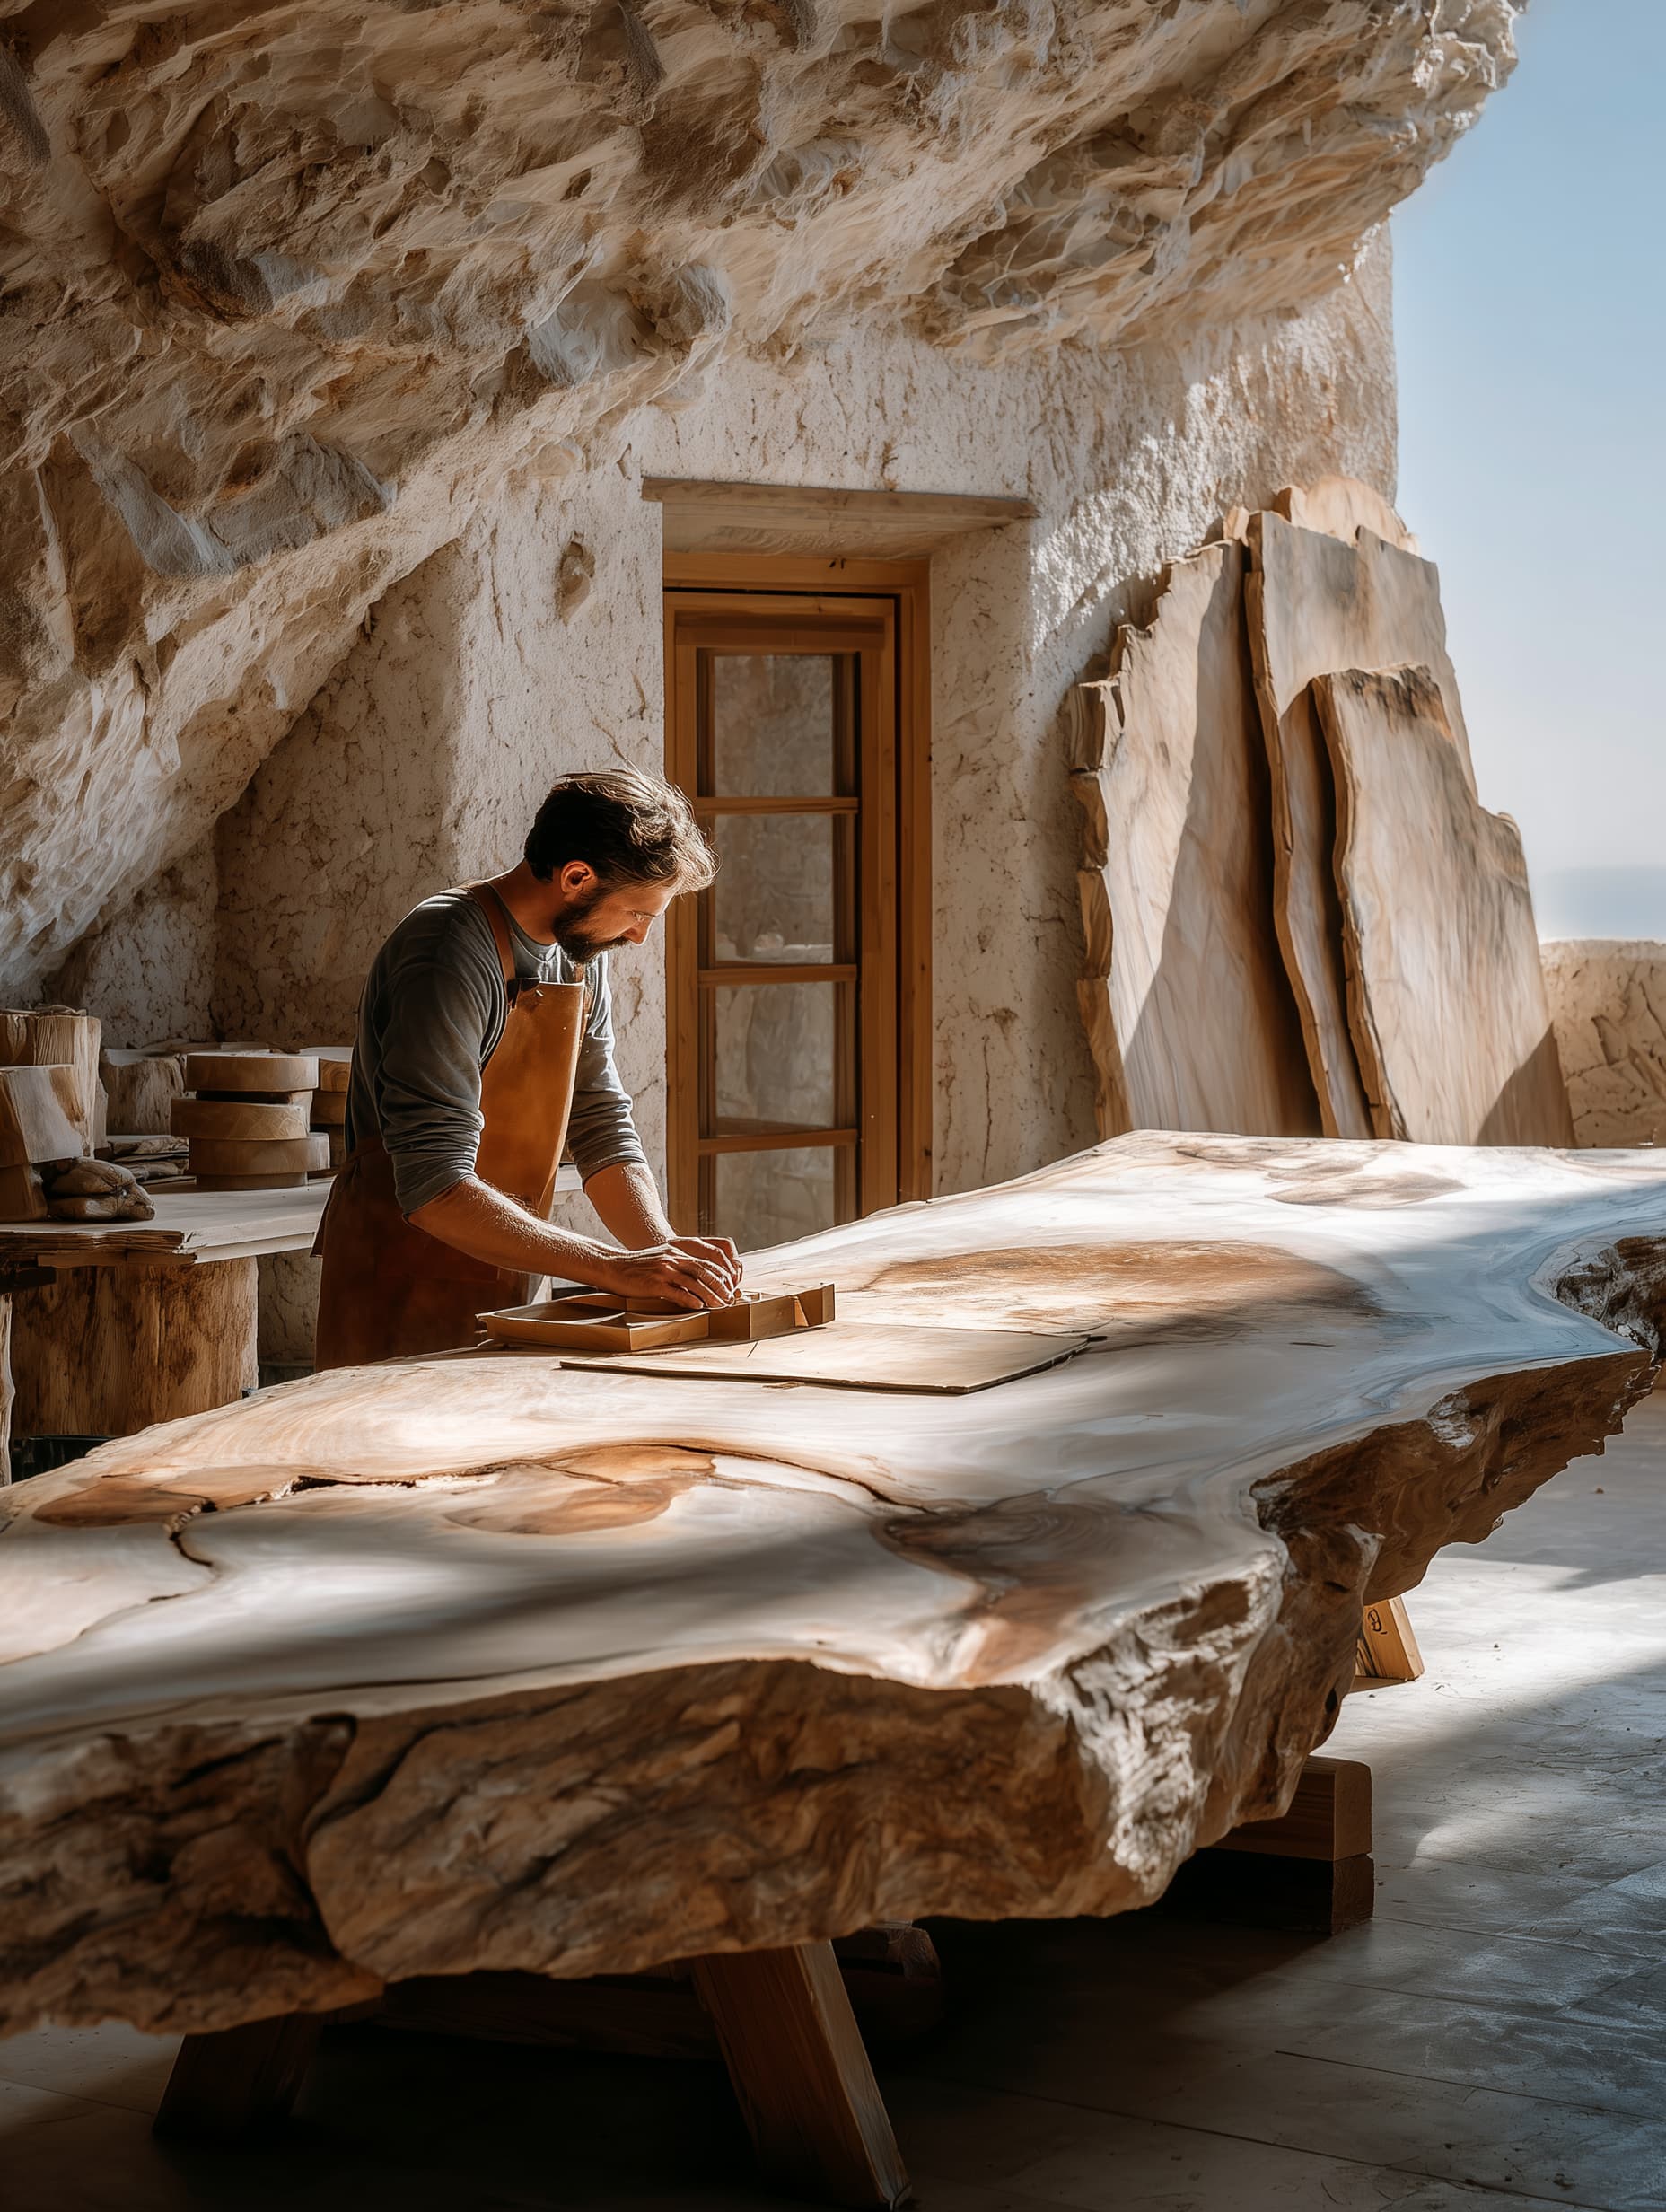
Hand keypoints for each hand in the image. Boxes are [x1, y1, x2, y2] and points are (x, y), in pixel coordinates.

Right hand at [597, 1235, 741, 1311]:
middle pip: (705, 1271)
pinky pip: (677, 1292)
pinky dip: (690, 1300)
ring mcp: (664, 1270)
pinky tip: (699, 1306)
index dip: (721, 1273)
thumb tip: (694, 1282)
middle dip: (720, 1285)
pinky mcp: (654, 1283)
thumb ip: (678, 1266)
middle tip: (729, 1298)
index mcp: (677, 1252)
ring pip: (694, 1282)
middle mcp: (673, 1258)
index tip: (729, 1285)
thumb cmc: (636, 1267)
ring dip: (710, 1295)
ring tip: (719, 1305)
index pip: (706, 1261)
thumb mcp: (661, 1260)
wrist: (612, 1267)